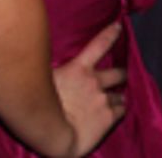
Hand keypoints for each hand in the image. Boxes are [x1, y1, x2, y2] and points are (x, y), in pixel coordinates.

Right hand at [52, 22, 126, 155]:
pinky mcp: (109, 116)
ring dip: (118, 97)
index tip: (118, 26)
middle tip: (121, 77)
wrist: (51, 134)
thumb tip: (52, 68)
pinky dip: (119, 111)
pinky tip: (115, 114)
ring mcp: (103, 99)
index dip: (110, 34)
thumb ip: (57, 74)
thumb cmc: (40, 107)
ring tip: (116, 100)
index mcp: (78, 70)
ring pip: (120, 95)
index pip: (99, 45)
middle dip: (121, 75)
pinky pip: (122, 110)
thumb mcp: (45, 82)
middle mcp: (94, 82)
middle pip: (118, 73)